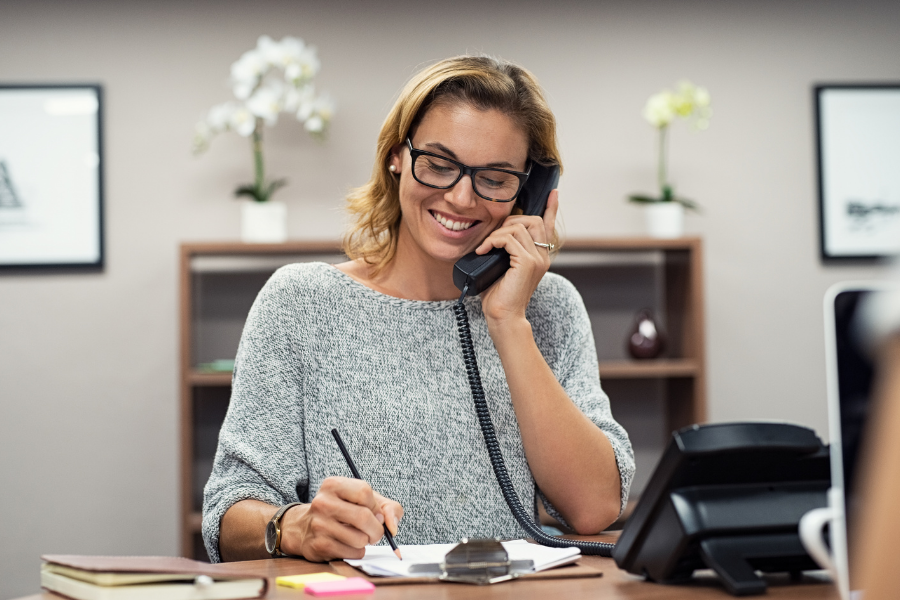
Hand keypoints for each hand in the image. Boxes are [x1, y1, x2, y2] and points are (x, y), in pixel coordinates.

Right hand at [280, 476, 403, 561]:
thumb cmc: (342, 511)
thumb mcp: (363, 500)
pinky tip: (348, 545)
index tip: (374, 512)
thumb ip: (387, 507)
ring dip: (366, 541)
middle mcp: (323, 502)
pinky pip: (352, 553)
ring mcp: (319, 525)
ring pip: (360, 539)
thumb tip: (392, 526)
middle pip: (363, 517)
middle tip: (375, 532)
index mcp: (333, 485)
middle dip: (376, 529)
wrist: (304, 527)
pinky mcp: (319, 546)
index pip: (364, 492)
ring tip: (359, 537)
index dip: (375, 506)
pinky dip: (357, 552)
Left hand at [476, 190, 558, 324]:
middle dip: (511, 220)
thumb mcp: (503, 267)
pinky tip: (484, 251)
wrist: (503, 317)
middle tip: (494, 237)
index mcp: (540, 256)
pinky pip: (509, 238)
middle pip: (533, 220)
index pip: (548, 226)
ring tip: (486, 247)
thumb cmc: (499, 296)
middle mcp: (542, 256)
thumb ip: (507, 251)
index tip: (553, 193)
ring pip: (519, 227)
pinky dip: (493, 241)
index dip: (551, 208)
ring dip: (497, 233)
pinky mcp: (527, 263)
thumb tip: (495, 236)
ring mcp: (537, 259)